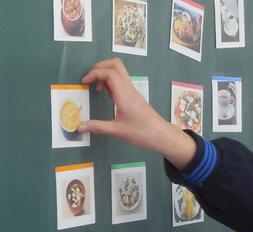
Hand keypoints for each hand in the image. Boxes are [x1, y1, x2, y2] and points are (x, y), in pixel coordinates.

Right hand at [79, 58, 196, 169]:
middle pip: (116, 65)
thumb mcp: (118, 131)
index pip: (109, 72)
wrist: (162, 136)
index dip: (94, 73)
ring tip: (97, 89)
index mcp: (124, 95)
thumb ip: (98, 127)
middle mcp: (129, 89)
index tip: (84, 83)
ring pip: (119, 72)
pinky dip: (111, 82)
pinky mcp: (135, 97)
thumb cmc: (143, 133)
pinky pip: (122, 81)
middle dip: (99, 67)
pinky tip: (107, 95)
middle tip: (90, 80)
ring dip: (105, 74)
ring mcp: (133, 92)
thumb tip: (79, 127)